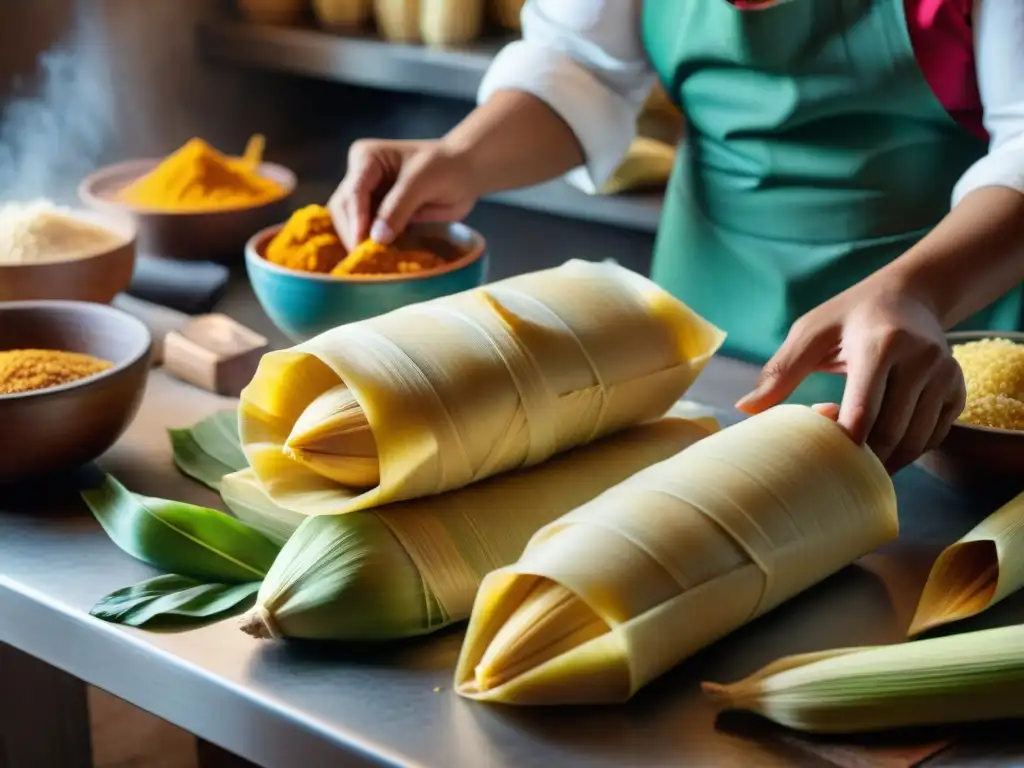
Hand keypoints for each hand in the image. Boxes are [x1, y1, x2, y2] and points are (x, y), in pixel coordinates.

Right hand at [328, 139, 479, 250]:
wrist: (465, 173)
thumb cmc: (446, 167)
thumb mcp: (422, 182)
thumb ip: (398, 208)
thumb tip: (377, 238)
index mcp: (366, 158)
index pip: (354, 192)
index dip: (356, 218)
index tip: (360, 243)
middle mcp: (361, 177)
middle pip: (343, 209)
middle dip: (353, 233)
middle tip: (364, 259)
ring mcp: (368, 198)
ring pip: (351, 224)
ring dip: (359, 243)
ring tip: (370, 263)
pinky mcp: (379, 217)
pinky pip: (369, 234)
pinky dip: (372, 247)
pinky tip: (378, 261)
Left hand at [735, 279, 965, 472]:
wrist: (910, 295)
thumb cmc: (850, 316)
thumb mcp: (811, 332)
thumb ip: (780, 370)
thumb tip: (744, 408)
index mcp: (882, 344)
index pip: (864, 410)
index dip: (840, 439)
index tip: (819, 446)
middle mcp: (922, 359)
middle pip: (891, 432)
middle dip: (861, 456)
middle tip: (833, 461)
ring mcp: (945, 376)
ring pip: (915, 441)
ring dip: (884, 458)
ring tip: (854, 454)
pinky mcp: (958, 390)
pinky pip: (933, 437)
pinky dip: (907, 450)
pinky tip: (881, 442)